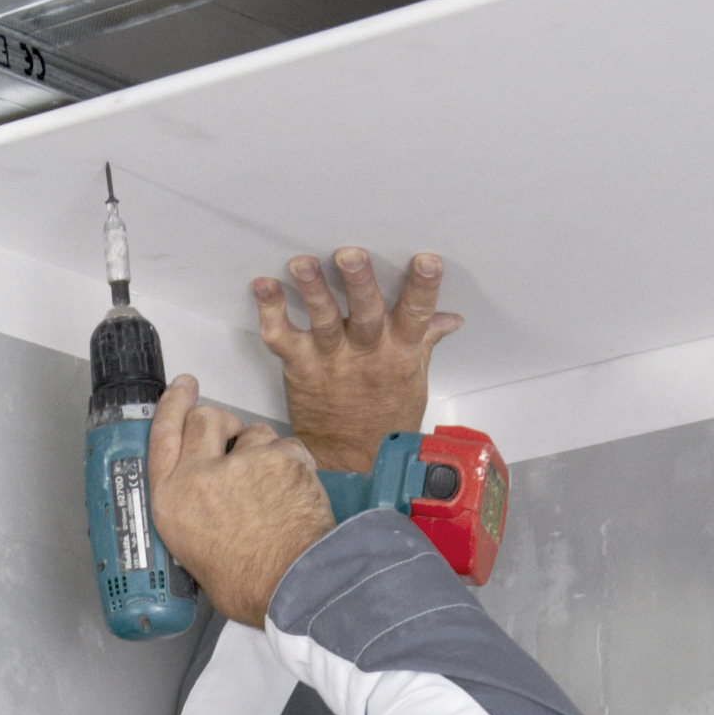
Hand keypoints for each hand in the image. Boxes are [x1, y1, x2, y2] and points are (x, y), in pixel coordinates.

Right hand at [148, 377, 333, 625]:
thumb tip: (208, 509)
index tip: (181, 389)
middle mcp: (201, 476)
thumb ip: (194, 518)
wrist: (294, 588)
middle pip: (205, 419)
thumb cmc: (250, 586)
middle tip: (233, 436)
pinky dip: (294, 464)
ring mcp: (242, 463)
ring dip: (262, 450)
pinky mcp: (280, 459)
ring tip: (273, 489)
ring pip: (254, 432)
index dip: (172, 406)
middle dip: (221, 422)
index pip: (163, 435)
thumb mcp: (194, 558)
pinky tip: (295, 492)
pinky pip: (288, 446)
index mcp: (172, 501)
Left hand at [250, 246, 462, 474]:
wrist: (349, 459)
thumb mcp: (413, 378)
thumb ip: (424, 340)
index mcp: (398, 352)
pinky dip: (270, 312)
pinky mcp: (301, 367)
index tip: (426, 261)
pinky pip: (281, 338)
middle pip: (365, 313)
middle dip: (359, 283)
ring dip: (312, 290)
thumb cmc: (384, 417)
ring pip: (323, 320)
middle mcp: (365, 353)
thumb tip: (450, 317)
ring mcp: (331, 360)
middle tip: (351, 255)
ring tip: (302, 263)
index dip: (423, 287)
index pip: (417, 315)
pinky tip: (263, 286)